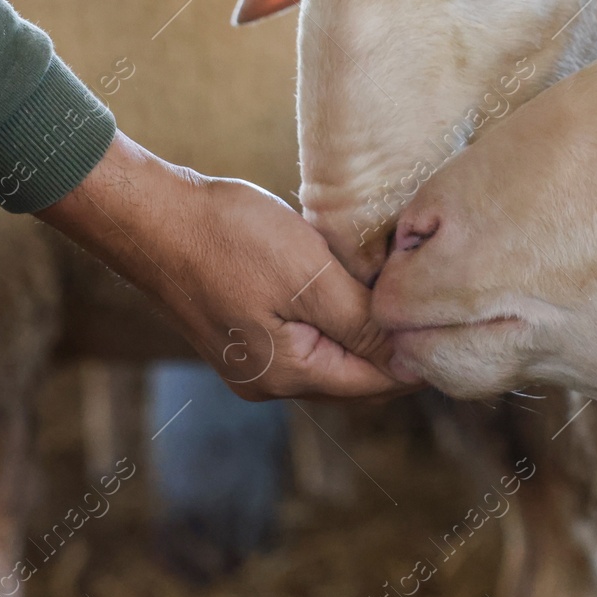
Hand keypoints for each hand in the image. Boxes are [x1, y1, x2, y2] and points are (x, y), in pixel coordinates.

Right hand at [38, 133, 407, 400]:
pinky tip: (345, 280)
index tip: (447, 320)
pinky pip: (304, 334)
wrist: (149, 215)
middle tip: (425, 298)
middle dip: (390, 343)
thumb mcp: (311, 277)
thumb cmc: (229, 238)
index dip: (417, 355)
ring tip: (391, 286)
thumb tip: (411, 358)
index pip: (377, 382)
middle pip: (354, 374)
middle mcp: (270, 381)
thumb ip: (363, 324)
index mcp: (289, 375)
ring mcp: (251, 360)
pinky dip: (331, 314)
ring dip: (361, 326)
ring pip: (330, 353)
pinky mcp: (240, 332)